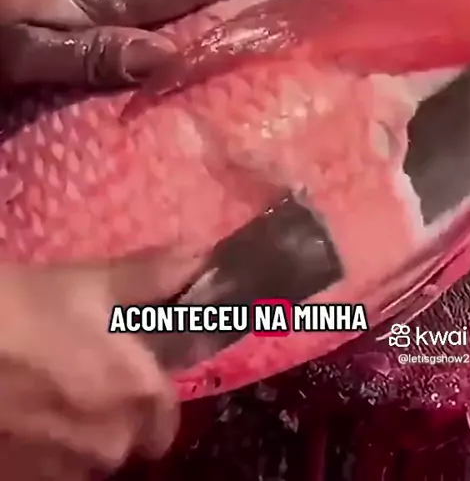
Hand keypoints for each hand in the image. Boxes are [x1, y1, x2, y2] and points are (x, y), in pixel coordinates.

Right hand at [0, 245, 203, 474]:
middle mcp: (110, 443)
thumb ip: (150, 277)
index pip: (169, 412)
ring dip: (81, 428)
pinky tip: (27, 404)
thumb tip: (199, 257)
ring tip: (50, 384)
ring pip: (90, 453)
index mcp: (137, 394)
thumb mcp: (88, 282)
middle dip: (117, 409)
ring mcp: (64, 469)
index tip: (133, 366)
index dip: (153, 387)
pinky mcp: (24, 477)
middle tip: (85, 369)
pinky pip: (53, 463)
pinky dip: (47, 441)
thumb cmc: (25, 308)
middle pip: (130, 435)